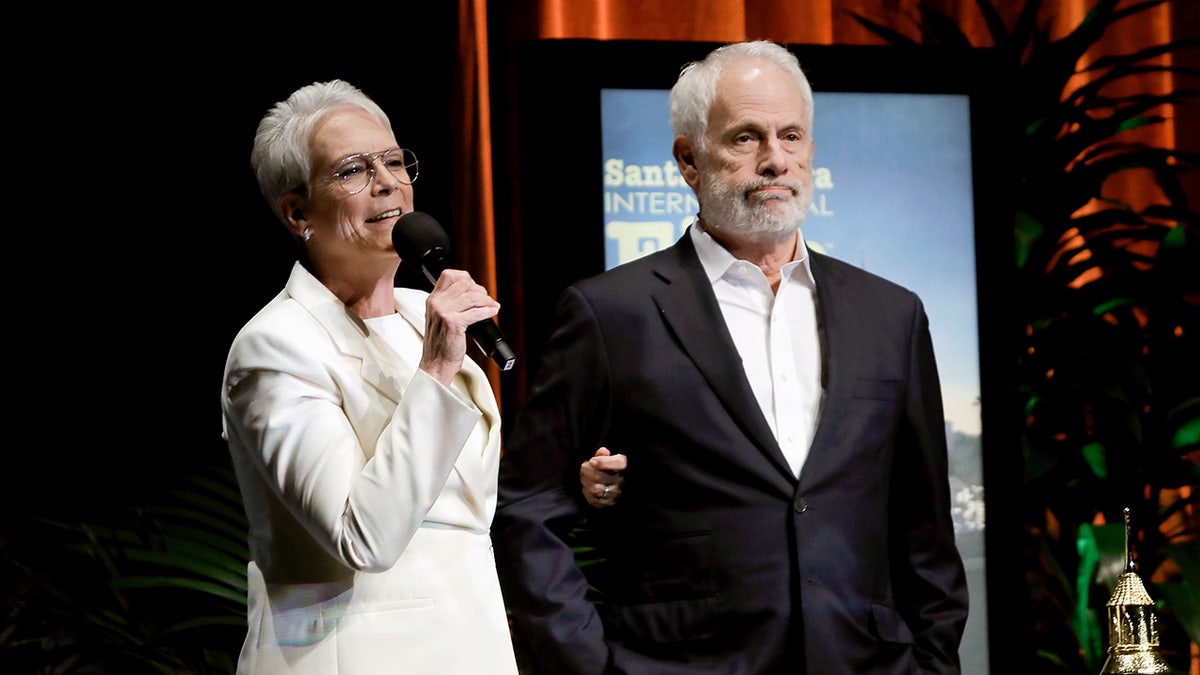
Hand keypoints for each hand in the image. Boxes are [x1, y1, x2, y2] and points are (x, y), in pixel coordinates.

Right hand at [420, 269, 499, 384]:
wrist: (435, 364)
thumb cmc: (440, 344)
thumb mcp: (439, 318)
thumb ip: (450, 304)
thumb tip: (473, 294)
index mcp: (432, 299)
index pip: (448, 275)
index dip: (465, 278)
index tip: (474, 287)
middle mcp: (436, 303)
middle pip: (464, 283)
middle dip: (479, 290)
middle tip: (486, 300)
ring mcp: (444, 312)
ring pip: (472, 296)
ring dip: (487, 300)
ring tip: (492, 306)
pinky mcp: (453, 323)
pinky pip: (476, 311)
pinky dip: (488, 310)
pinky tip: (493, 311)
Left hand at [580, 447, 626, 507]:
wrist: (606, 485)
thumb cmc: (604, 468)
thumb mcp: (604, 458)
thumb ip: (602, 454)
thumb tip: (603, 451)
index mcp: (623, 467)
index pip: (619, 464)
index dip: (603, 462)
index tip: (592, 461)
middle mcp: (621, 482)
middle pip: (601, 476)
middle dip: (587, 471)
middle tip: (583, 468)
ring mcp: (615, 495)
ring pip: (595, 489)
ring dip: (585, 481)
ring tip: (584, 477)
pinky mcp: (606, 504)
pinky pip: (592, 499)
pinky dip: (586, 491)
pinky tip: (587, 486)